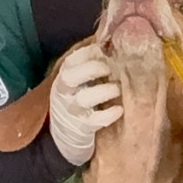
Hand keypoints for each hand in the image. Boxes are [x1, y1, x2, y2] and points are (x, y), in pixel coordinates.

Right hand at [49, 43, 121, 164]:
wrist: (64, 139)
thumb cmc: (78, 104)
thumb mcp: (77, 84)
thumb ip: (89, 67)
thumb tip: (110, 44)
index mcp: (63, 78)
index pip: (71, 60)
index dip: (89, 52)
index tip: (106, 50)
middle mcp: (63, 93)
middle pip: (72, 76)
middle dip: (94, 68)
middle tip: (112, 68)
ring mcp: (71, 111)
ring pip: (84, 98)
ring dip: (104, 91)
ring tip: (118, 89)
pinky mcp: (81, 129)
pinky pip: (95, 120)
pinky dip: (109, 114)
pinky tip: (119, 109)